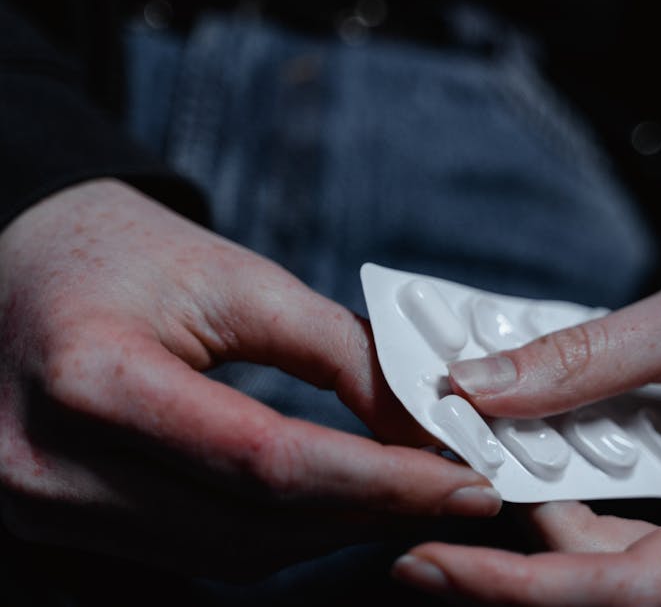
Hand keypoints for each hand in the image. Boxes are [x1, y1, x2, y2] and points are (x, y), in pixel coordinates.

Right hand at [0, 179, 500, 578]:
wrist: (20, 261)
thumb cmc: (126, 255)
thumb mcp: (236, 279)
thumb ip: (339, 352)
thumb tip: (424, 425)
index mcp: (93, 378)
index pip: (266, 462)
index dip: (379, 479)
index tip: (464, 478)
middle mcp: (49, 464)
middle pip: (247, 526)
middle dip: (366, 514)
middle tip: (447, 490)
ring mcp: (40, 508)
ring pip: (222, 555)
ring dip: (324, 533)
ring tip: (398, 496)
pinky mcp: (53, 524)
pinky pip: (187, 557)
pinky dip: (268, 539)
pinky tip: (326, 508)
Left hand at [392, 274, 660, 604]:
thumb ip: (589, 357)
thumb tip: (478, 386)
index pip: (629, 592)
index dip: (518, 586)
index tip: (431, 560)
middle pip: (615, 602)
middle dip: (518, 559)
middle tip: (452, 500)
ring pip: (628, 594)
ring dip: (554, 541)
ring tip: (511, 471)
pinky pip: (653, 578)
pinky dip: (593, 536)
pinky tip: (562, 486)